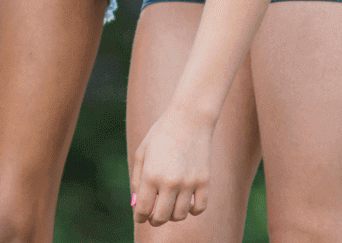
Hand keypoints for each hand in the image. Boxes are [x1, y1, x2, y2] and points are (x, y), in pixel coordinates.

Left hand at [131, 106, 212, 226]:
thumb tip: (136, 203)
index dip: (140, 216)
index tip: (140, 217)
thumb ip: (136, 180)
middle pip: (161, 217)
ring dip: (172, 215)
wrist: (189, 120)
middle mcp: (169, 182)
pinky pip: (199, 208)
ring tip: (168, 205)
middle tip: (153, 216)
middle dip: (154, 220)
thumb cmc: (160, 135)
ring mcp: (189, 183)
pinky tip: (186, 202)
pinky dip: (192, 210)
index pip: (143, 209)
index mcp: (150, 175)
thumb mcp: (142, 154)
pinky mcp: (204, 182)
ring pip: (180, 215)